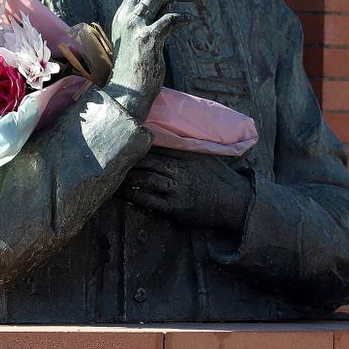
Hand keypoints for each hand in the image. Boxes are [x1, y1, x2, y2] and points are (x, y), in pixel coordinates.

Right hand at [106, 0, 196, 122]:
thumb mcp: (140, 37)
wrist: (126, 93)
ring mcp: (135, 28)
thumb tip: (169, 3)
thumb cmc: (135, 66)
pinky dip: (182, 17)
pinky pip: (169, 20)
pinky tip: (191, 20)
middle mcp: (126, 17)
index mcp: (124, 14)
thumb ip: (151, 18)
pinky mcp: (147, 41)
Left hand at [121, 150, 253, 233]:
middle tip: (113, 161)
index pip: (157, 151)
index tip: (125, 147)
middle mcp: (180, 172)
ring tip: (114, 177)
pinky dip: (136, 196)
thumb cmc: (221, 179)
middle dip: (130, 163)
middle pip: (148, 164)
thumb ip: (188, 150)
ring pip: (147, 181)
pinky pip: (151, 201)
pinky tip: (125, 194)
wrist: (235, 202)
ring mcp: (178, 191)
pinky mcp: (176, 208)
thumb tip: (169, 140)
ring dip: (129, 179)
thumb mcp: (206, 158)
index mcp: (187, 158)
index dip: (139, 150)